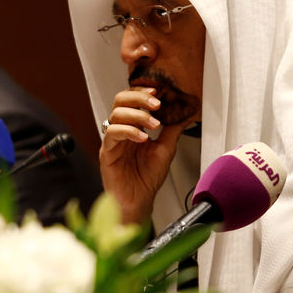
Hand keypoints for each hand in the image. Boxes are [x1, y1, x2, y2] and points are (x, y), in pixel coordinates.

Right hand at [99, 87, 184, 223]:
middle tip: (156, 103)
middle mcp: (120, 130)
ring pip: (116, 114)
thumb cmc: (147, 178)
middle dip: (139, 97)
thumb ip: (172, 130)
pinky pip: (112, 134)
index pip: (132, 100)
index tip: (159, 91)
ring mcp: (112, 141)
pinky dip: (129, 132)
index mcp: (132, 126)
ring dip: (137, 115)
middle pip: (120, 100)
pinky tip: (142, 138)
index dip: (143, 92)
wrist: (139, 201)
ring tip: (154, 125)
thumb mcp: (166, 149)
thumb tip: (186, 113)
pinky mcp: (106, 152)